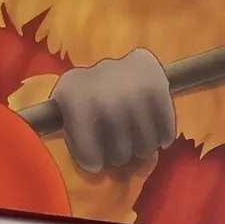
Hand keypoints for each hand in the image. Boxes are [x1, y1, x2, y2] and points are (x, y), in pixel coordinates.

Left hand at [48, 48, 177, 172]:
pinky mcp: (158, 86)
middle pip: (120, 156)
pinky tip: (154, 132)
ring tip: (133, 137)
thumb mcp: (63, 106)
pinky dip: (161, 139)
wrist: (124, 62)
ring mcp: (133, 89)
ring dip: (140, 149)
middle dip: (118, 155)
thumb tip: (66, 160)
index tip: (94, 153)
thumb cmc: (87, 93)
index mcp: (76, 100)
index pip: (91, 158)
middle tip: (116, 142)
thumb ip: (59, 132)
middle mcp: (105, 94)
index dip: (93, 161)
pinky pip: (165, 133)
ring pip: (143, 148)